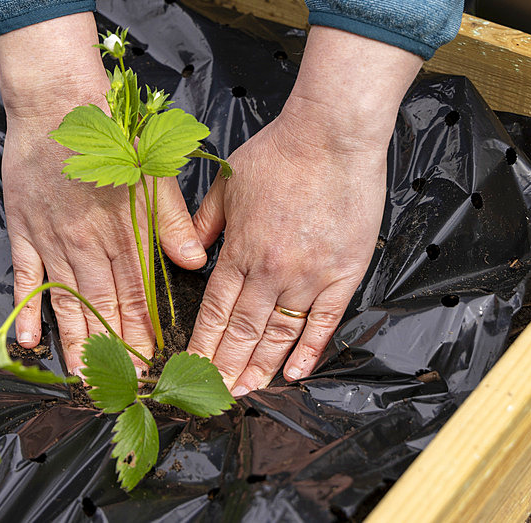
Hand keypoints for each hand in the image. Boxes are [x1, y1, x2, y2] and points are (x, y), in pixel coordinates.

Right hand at [0, 13, 207, 374]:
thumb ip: (172, 221)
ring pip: (67, 301)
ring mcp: (53, 240)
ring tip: (85, 378)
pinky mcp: (25, 231)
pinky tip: (31, 342)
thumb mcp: (154, 170)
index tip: (153, 362)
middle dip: (116, 349)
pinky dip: (29, 310)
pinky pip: (26, 278)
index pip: (138, 293)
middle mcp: (88, 243)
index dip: (145, 330)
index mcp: (124, 231)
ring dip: (78, 342)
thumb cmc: (111, 133)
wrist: (57, 102)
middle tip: (124, 384)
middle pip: (104, 307)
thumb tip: (194, 264)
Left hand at [188, 27, 421, 395]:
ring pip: (279, 334)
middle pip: (243, 331)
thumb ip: (205, 222)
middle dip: (226, 366)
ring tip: (249, 390)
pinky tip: (297, 372)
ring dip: (262, 367)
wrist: (332, 136)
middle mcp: (269, 270)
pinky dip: (309, 350)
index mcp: (238, 250)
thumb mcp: (227, 184)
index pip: (213, 310)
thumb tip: (188, 252)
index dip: (202, 344)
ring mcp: (307, 275)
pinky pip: (323, 322)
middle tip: (216, 394)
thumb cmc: (279, 153)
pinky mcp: (342, 273)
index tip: (192, 368)